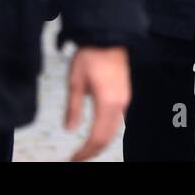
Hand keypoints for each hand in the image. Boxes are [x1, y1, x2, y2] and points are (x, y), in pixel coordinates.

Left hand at [65, 46, 130, 160]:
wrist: (109, 36)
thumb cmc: (91, 54)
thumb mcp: (75, 81)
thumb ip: (73, 107)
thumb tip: (69, 129)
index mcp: (107, 102)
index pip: (97, 137)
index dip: (85, 151)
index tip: (74, 158)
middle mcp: (120, 103)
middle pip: (108, 137)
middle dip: (93, 150)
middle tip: (78, 157)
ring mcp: (125, 99)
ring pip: (114, 130)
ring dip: (100, 142)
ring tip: (86, 148)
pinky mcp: (125, 94)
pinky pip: (118, 120)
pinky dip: (107, 131)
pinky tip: (98, 132)